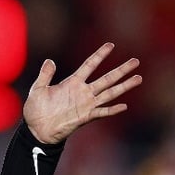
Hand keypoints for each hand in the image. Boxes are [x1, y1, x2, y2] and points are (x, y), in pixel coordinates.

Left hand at [22, 42, 141, 143]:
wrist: (36, 129)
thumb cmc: (36, 109)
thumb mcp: (38, 89)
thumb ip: (45, 75)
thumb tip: (50, 60)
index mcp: (72, 82)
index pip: (89, 65)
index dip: (99, 55)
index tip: (110, 45)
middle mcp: (83, 92)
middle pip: (106, 78)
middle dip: (121, 70)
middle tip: (135, 61)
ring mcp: (86, 104)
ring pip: (109, 93)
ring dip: (124, 86)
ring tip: (138, 78)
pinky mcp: (85, 117)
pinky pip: (102, 112)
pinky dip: (112, 110)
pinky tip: (123, 106)